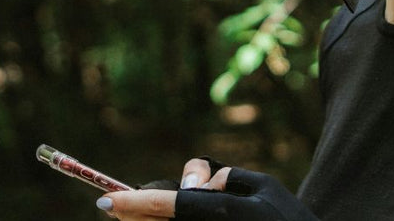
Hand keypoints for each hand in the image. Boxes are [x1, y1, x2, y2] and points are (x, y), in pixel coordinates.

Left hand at [98, 161, 317, 219]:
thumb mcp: (264, 186)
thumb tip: (188, 187)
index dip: (138, 204)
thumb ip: (224, 178)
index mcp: (232, 215)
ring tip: (157, 211)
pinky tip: (166, 219)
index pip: (176, 206)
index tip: (107, 202)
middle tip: (118, 208)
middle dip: (137, 215)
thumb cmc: (286, 216)